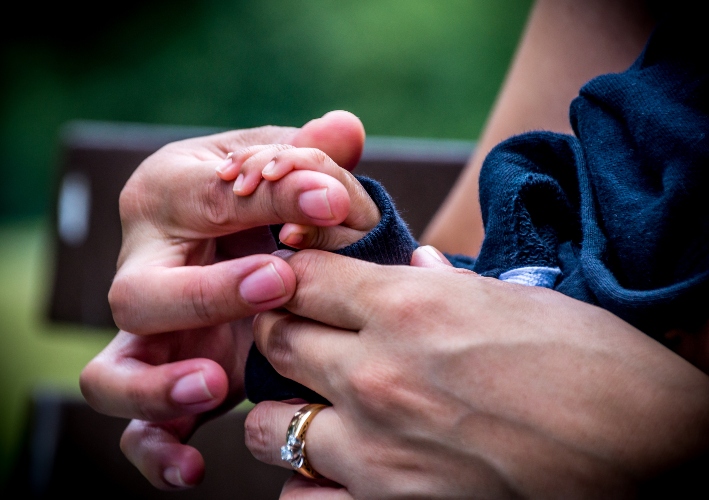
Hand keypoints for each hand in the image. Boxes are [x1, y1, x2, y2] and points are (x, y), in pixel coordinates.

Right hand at [79, 110, 366, 488]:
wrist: (244, 236)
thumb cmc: (262, 195)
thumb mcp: (283, 167)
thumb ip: (310, 156)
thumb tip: (345, 129)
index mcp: (169, 195)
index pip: (203, 197)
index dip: (269, 199)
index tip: (332, 205)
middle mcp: (145, 265)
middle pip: (139, 293)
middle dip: (206, 295)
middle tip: (277, 285)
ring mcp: (151, 333)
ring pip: (113, 373)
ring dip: (156, 387)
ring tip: (213, 384)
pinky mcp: (164, 377)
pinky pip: (139, 427)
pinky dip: (157, 450)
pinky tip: (195, 469)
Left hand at [245, 247, 708, 498]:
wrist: (651, 453)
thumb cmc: (596, 367)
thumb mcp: (517, 301)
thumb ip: (446, 285)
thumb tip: (413, 270)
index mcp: (408, 305)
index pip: (300, 277)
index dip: (292, 277)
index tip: (299, 283)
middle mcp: (377, 374)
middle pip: (275, 341)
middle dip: (282, 334)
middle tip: (306, 341)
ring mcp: (374, 450)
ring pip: (267, 425)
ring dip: (285, 413)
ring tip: (319, 411)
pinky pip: (299, 498)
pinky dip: (309, 482)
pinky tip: (339, 471)